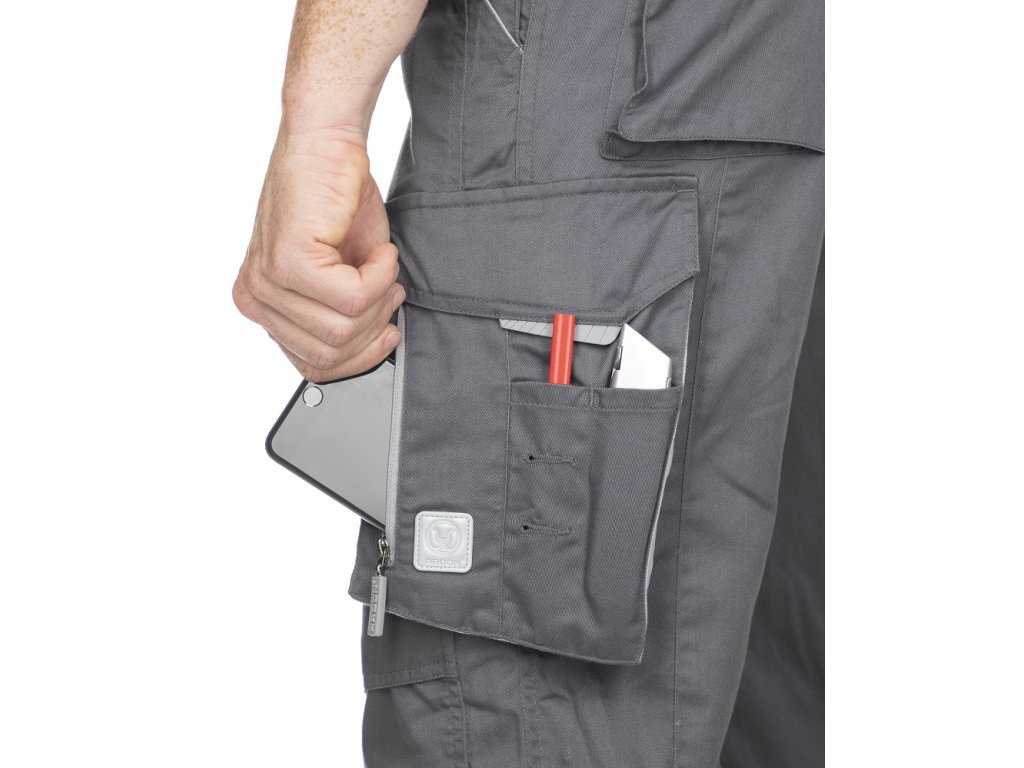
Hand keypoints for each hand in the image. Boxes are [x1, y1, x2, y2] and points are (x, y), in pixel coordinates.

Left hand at [233, 126, 404, 382]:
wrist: (329, 145)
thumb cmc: (338, 203)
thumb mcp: (342, 276)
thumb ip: (341, 318)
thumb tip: (368, 352)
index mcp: (265, 307)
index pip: (314, 368)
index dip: (361, 357)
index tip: (387, 334)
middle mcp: (258, 298)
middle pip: (331, 354)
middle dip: (374, 326)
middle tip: (388, 289)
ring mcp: (268, 282)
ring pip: (343, 330)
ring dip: (380, 296)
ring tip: (382, 263)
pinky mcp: (289, 261)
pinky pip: (354, 298)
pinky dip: (381, 274)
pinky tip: (379, 250)